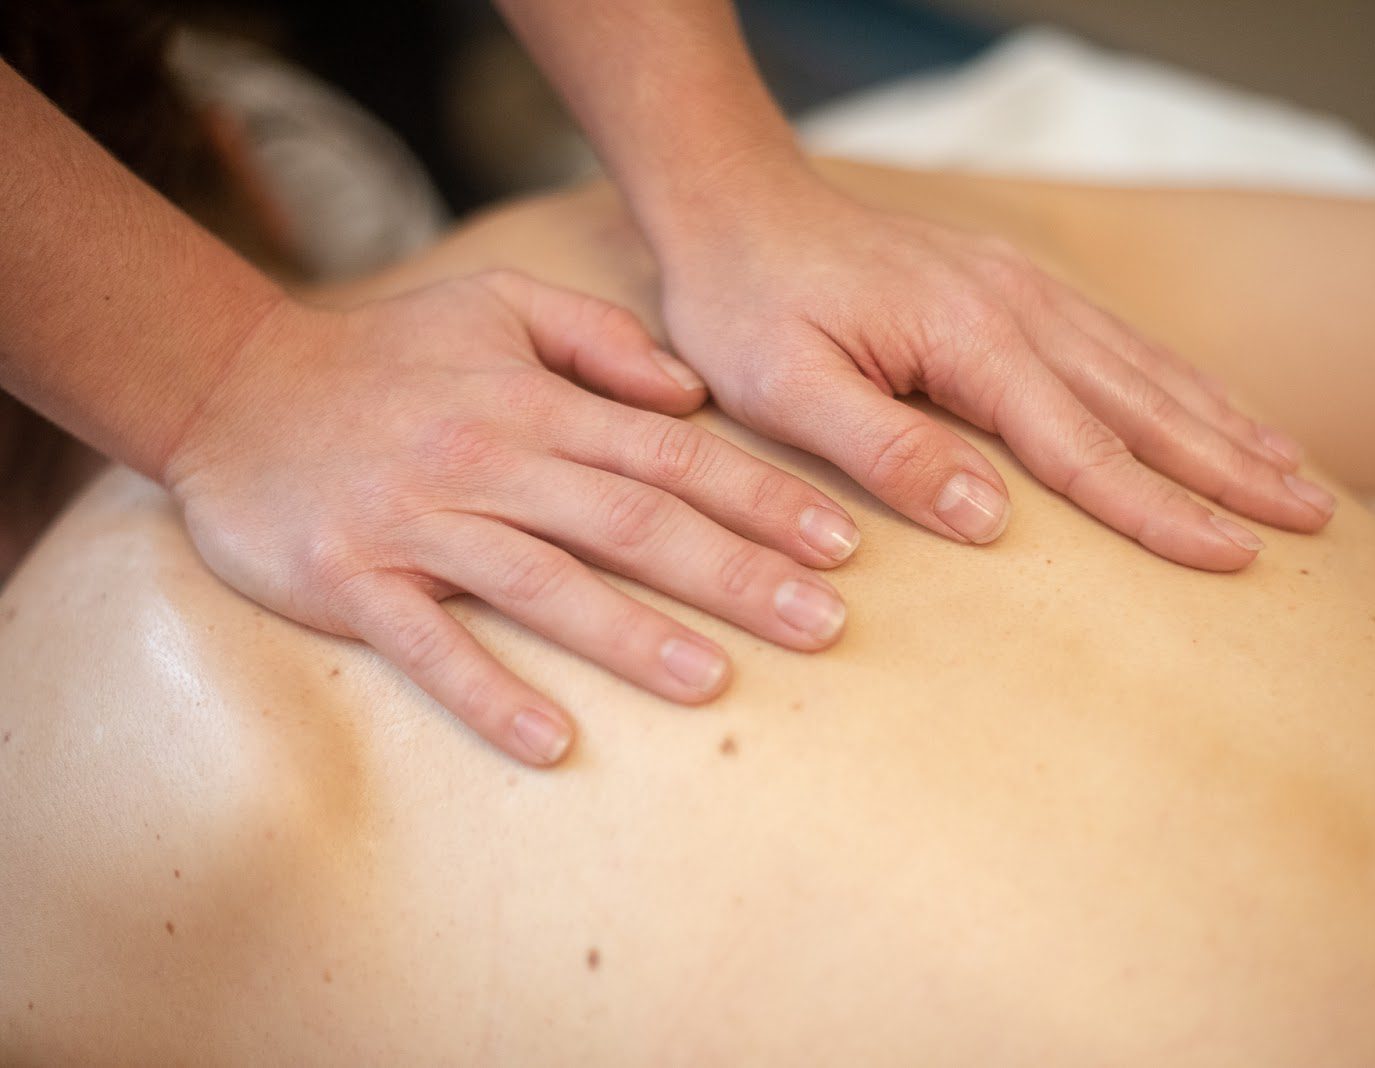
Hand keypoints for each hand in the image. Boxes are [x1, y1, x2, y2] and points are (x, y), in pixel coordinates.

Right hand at [163, 271, 858, 766]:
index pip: (672, 454)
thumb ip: (598, 337)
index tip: (839, 543)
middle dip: (736, 574)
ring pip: (546, 584)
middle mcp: (492, 461)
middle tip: (824, 624)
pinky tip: (553, 741)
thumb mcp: (496, 305)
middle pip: (633, 521)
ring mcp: (422, 525)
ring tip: (716, 683)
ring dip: (635, 636)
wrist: (232, 387)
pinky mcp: (355, 582)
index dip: (762, 499)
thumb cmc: (385, 354)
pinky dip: (490, 693)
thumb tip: (692, 392)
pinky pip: (430, 646)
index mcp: (535, 403)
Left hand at [656, 172, 1335, 570]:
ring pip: (1148, 369)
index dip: (1162, 512)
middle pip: (1146, 406)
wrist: (738, 204)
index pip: (1084, 448)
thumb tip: (987, 521)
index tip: (1234, 558)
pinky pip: (1118, 342)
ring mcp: (1024, 290)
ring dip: (1226, 425)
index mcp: (970, 339)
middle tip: (1311, 523)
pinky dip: (1181, 382)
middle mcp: (1018, 308)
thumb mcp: (785, 388)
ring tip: (1297, 474)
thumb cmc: (748, 303)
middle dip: (1233, 470)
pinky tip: (1215, 408)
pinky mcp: (1013, 288)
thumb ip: (885, 449)